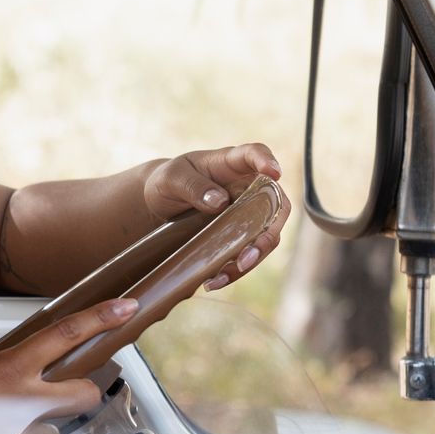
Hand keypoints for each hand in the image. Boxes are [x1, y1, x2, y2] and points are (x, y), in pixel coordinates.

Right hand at [0, 298, 139, 418]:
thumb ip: (8, 368)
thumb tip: (31, 375)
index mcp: (9, 367)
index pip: (64, 335)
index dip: (99, 319)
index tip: (125, 307)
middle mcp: (21, 400)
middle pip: (84, 395)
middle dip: (83, 394)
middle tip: (67, 394)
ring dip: (33, 433)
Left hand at [141, 144, 289, 290]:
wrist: (160, 203)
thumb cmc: (168, 182)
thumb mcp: (170, 178)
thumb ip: (192, 186)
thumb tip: (219, 201)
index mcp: (229, 163)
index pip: (254, 153)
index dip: (267, 160)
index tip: (273, 172)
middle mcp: (247, 187)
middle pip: (275, 204)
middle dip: (267, 232)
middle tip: (248, 255)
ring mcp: (248, 211)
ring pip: (266, 234)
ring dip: (253, 257)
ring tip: (225, 275)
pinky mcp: (241, 233)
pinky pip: (248, 251)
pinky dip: (235, 269)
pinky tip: (215, 280)